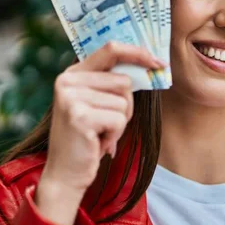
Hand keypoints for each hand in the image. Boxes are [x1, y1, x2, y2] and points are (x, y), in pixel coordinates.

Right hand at [35, 42, 164, 224]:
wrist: (65, 175)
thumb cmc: (88, 139)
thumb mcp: (97, 103)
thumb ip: (113, 83)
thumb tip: (151, 63)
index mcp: (72, 73)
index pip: (111, 49)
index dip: (138, 53)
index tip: (159, 62)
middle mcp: (67, 80)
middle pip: (124, 81)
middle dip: (126, 106)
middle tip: (107, 124)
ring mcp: (71, 97)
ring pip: (124, 101)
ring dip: (120, 122)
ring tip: (100, 133)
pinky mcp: (79, 116)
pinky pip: (119, 119)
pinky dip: (115, 134)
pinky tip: (98, 142)